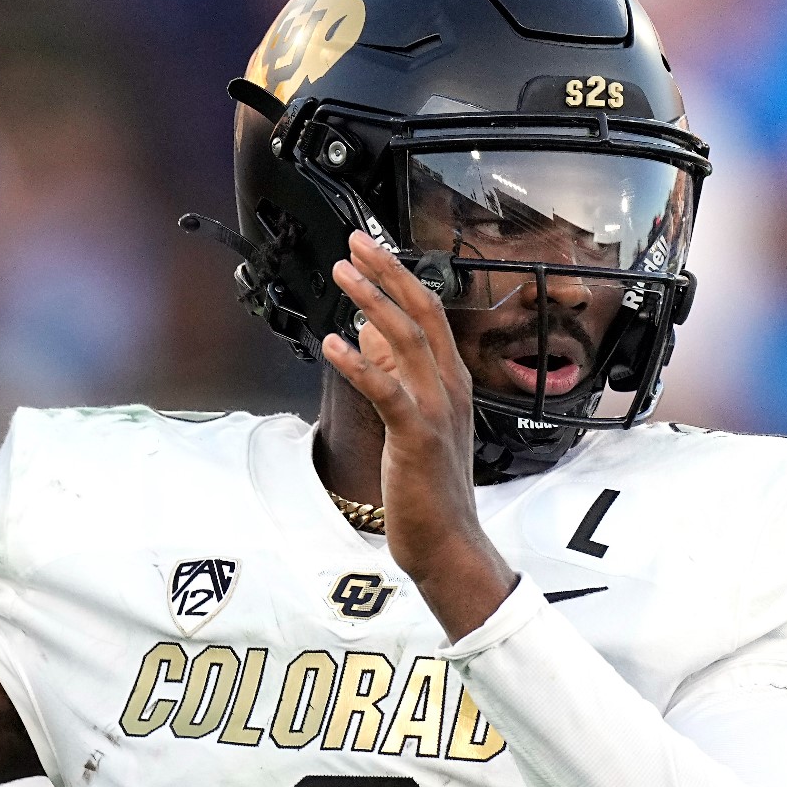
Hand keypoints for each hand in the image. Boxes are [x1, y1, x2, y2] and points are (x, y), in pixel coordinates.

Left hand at [324, 230, 516, 639]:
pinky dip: (361, 364)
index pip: (430, 314)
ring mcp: (437, 411)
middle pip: (422, 314)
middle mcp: (450, 389)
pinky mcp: (417, 437)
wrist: (451, 543)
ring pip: (407, 341)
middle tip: (355, 244)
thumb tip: (368, 340)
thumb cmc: (432, 490)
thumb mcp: (416, 425)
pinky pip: (387, 391)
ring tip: (341, 277)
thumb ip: (397, 380)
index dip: (400, 277)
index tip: (371, 250)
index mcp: (452, 383)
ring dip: (372, 303)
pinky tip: (334, 344)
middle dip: (388, 273)